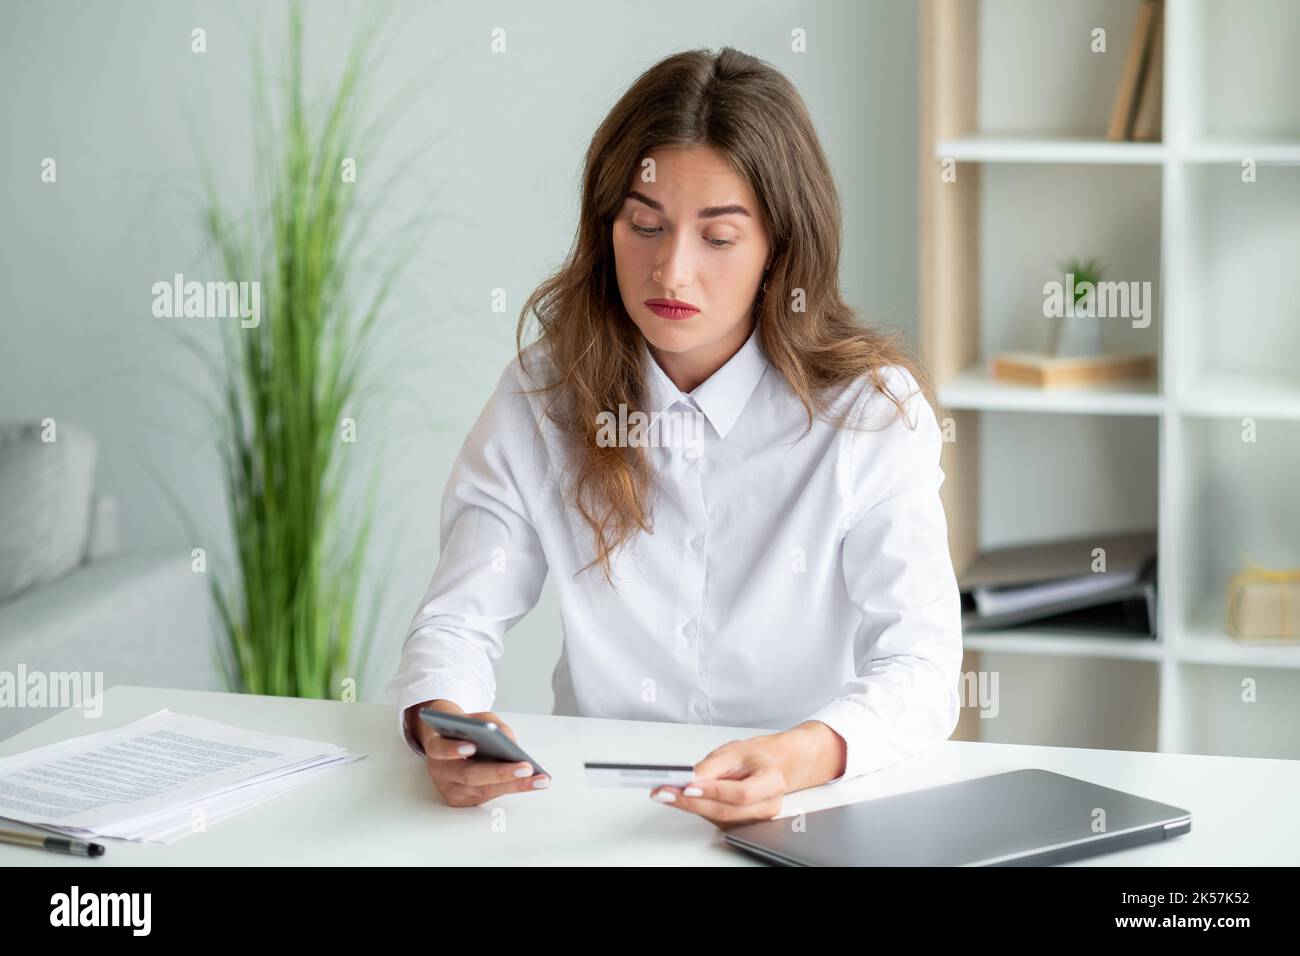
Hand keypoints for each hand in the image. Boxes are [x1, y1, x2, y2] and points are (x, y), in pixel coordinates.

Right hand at [410, 699, 550, 806]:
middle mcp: (440, 770)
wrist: (448, 742)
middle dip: (499, 772)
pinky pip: (488, 796)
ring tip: (538, 779)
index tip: (472, 745)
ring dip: (514, 785)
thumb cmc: (465, 728)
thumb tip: (510, 742)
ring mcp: (449, 789)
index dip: (453, 749)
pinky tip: (531, 783)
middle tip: (525, 768)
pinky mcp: (461, 801)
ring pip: (483, 790)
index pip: (440, 749)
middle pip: (469, 775)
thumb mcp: (476, 718)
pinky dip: (510, 788)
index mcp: (436, 745)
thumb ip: (490, 724)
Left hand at [648, 721, 845, 828]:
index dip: (713, 791)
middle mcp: (767, 805)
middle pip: (726, 811)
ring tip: (665, 793)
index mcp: (772, 782)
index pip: (741, 793)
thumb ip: (713, 766)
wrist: (773, 766)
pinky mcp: (742, 824)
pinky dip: (697, 809)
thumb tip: (691, 777)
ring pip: (719, 818)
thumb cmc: (756, 757)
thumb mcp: (735, 750)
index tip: (687, 785)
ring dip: (689, 807)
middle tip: (665, 792)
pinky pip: (717, 820)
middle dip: (692, 802)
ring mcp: (756, 819)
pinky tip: (680, 798)